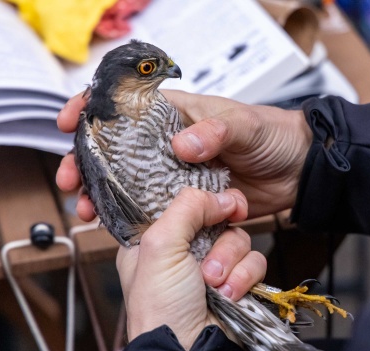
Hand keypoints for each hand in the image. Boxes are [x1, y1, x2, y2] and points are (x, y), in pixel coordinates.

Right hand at [56, 90, 311, 218]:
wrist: (300, 171)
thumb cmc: (274, 134)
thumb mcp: (246, 124)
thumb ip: (216, 131)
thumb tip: (182, 146)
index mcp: (178, 114)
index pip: (126, 105)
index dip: (93, 109)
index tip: (70, 123)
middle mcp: (170, 144)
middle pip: (116, 151)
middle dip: (87, 163)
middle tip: (71, 180)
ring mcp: (176, 174)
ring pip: (129, 183)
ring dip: (103, 195)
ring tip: (86, 209)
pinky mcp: (189, 203)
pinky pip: (154, 210)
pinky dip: (134, 218)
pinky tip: (115, 226)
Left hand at [116, 188, 263, 348]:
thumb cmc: (161, 307)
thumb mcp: (159, 247)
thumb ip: (187, 208)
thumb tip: (222, 196)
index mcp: (156, 238)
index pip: (185, 202)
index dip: (203, 200)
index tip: (217, 204)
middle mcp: (184, 249)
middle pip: (218, 217)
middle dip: (218, 240)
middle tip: (207, 259)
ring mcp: (211, 266)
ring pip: (239, 239)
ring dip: (230, 262)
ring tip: (213, 285)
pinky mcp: (236, 281)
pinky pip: (254, 261)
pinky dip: (244, 277)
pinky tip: (229, 294)